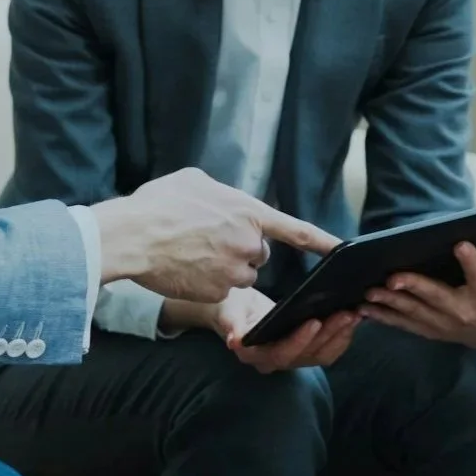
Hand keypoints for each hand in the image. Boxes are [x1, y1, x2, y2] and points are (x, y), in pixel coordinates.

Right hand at [92, 168, 340, 302]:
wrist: (132, 236)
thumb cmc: (159, 203)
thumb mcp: (197, 181)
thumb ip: (222, 194)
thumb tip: (222, 201)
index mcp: (250, 212)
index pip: (297, 231)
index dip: (323, 242)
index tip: (344, 250)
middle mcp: (249, 243)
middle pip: (258, 253)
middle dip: (241, 248)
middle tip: (208, 238)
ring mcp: (234, 271)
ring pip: (241, 275)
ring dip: (225, 268)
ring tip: (193, 253)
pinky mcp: (217, 293)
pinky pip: (221, 291)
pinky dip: (207, 283)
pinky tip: (186, 269)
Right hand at [162, 287, 360, 373]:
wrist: (235, 311)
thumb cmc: (231, 308)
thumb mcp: (228, 311)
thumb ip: (232, 325)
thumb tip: (235, 340)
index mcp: (256, 355)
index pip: (281, 354)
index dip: (298, 341)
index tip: (314, 321)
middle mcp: (275, 361)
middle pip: (307, 354)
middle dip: (329, 334)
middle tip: (348, 313)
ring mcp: (291, 357)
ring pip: (320, 354)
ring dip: (340, 335)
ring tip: (355, 313)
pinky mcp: (304, 349)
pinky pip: (327, 350)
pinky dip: (342, 336)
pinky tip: (354, 317)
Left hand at [362, 229, 475, 347]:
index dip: (472, 262)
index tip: (460, 243)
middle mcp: (463, 312)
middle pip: (438, 299)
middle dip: (416, 288)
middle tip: (395, 276)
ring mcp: (442, 324)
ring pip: (414, 313)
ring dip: (392, 302)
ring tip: (373, 290)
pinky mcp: (426, 330)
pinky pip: (402, 324)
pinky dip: (383, 316)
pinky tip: (365, 306)